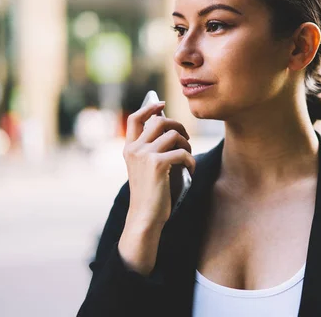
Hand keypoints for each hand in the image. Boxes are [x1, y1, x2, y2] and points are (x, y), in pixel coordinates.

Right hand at [121, 101, 194, 227]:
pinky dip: (191, 160)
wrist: (145, 217)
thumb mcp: (145, 168)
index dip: (149, 107)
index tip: (161, 104)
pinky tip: (190, 170)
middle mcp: (135, 149)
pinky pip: (182, 152)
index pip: (135, 119)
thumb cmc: (149, 194)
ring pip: (174, 135)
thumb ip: (152, 150)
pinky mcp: (158, 164)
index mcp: (129, 149)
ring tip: (188, 157)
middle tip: (185, 138)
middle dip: (177, 125)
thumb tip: (171, 131)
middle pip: (159, 121)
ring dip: (187, 144)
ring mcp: (145, 155)